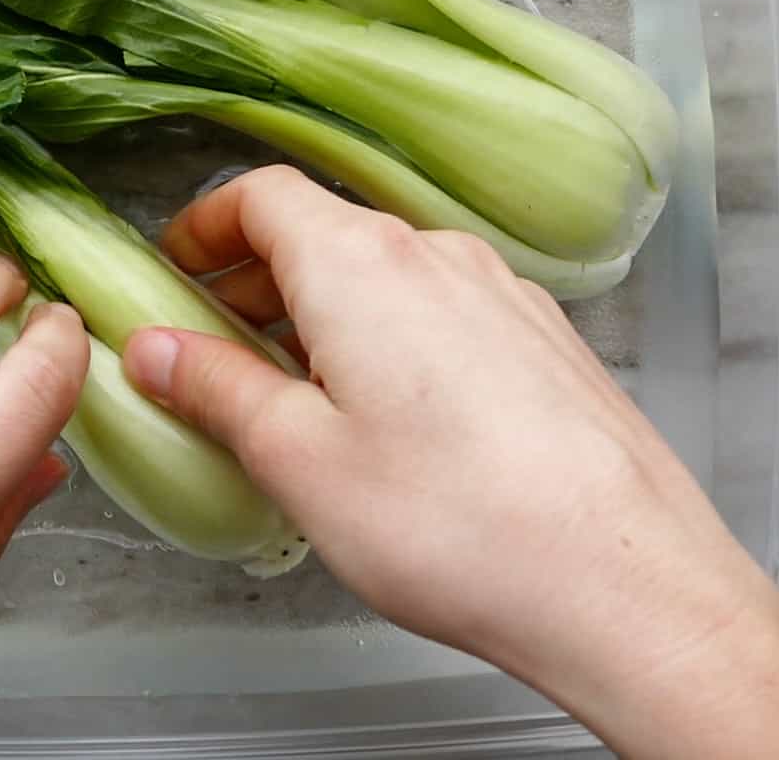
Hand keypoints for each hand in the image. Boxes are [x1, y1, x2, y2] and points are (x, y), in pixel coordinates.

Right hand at [122, 167, 778, 759]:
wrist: (625, 585)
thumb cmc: (458, 525)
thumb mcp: (298, 460)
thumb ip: (215, 390)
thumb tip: (153, 350)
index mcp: (360, 263)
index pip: (261, 194)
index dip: (202, 227)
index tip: (171, 273)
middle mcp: (437, 257)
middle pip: (324, 231)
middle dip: (254, 278)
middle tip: (209, 345)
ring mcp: (503, 297)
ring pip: (387, 276)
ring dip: (323, 314)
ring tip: (292, 397)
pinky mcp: (545, 345)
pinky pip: (443, 314)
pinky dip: (390, 340)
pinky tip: (385, 423)